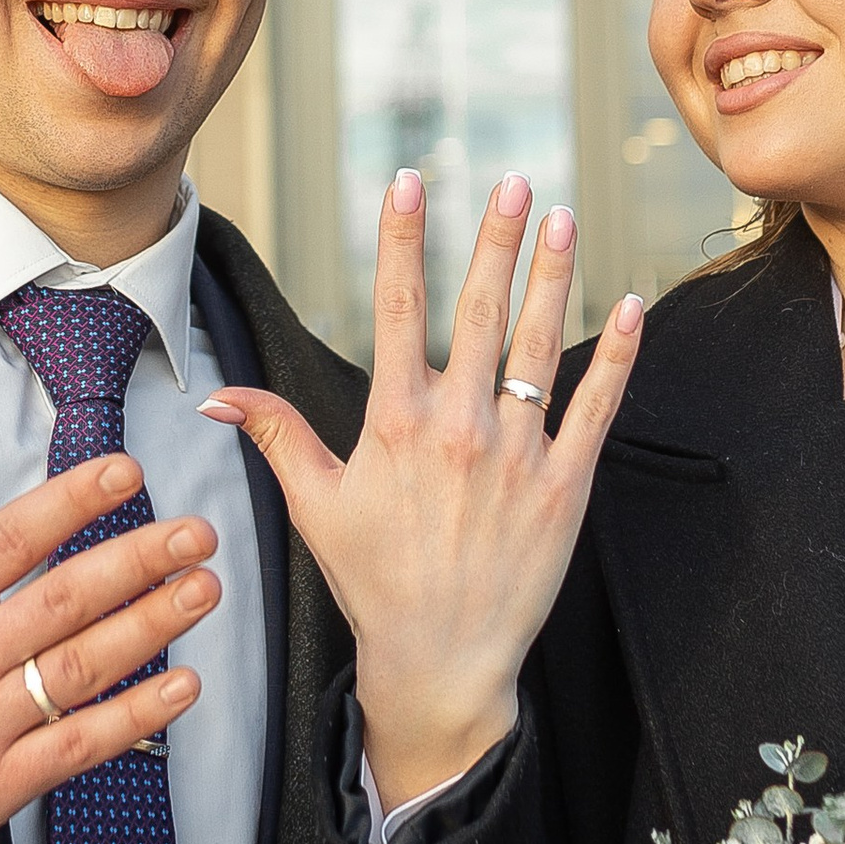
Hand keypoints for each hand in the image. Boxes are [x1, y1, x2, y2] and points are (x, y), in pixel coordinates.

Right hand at [0, 420, 219, 843]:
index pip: (5, 543)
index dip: (69, 503)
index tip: (124, 472)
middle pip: (60, 602)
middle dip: (135, 561)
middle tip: (197, 530)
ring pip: (80, 669)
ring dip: (150, 627)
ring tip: (204, 589)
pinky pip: (76, 749)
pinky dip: (134, 721)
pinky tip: (183, 689)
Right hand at [202, 172, 642, 806]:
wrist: (441, 661)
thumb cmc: (374, 582)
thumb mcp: (315, 504)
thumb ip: (274, 435)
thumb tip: (218, 395)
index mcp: (395, 423)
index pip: (398, 309)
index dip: (405, 239)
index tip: (412, 182)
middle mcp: (459, 428)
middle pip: (480, 312)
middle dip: (498, 239)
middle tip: (516, 182)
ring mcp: (518, 455)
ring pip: (540, 347)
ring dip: (554, 277)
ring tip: (566, 219)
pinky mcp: (565, 487)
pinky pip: (595, 407)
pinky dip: (614, 356)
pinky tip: (626, 306)